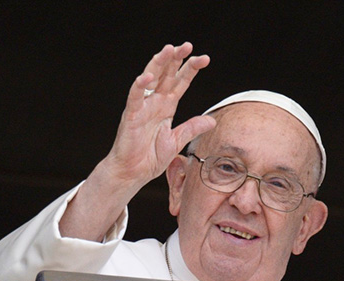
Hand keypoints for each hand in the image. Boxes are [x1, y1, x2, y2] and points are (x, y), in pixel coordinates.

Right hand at [63, 42, 215, 240]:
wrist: (133, 173)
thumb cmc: (150, 157)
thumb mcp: (177, 141)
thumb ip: (192, 128)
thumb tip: (212, 121)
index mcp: (167, 107)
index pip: (180, 82)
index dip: (190, 69)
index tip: (204, 58)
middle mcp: (155, 102)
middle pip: (167, 75)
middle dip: (176, 59)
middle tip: (188, 46)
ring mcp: (143, 107)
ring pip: (151, 79)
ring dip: (159, 63)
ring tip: (169, 50)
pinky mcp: (131, 115)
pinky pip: (135, 97)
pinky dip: (139, 86)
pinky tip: (147, 76)